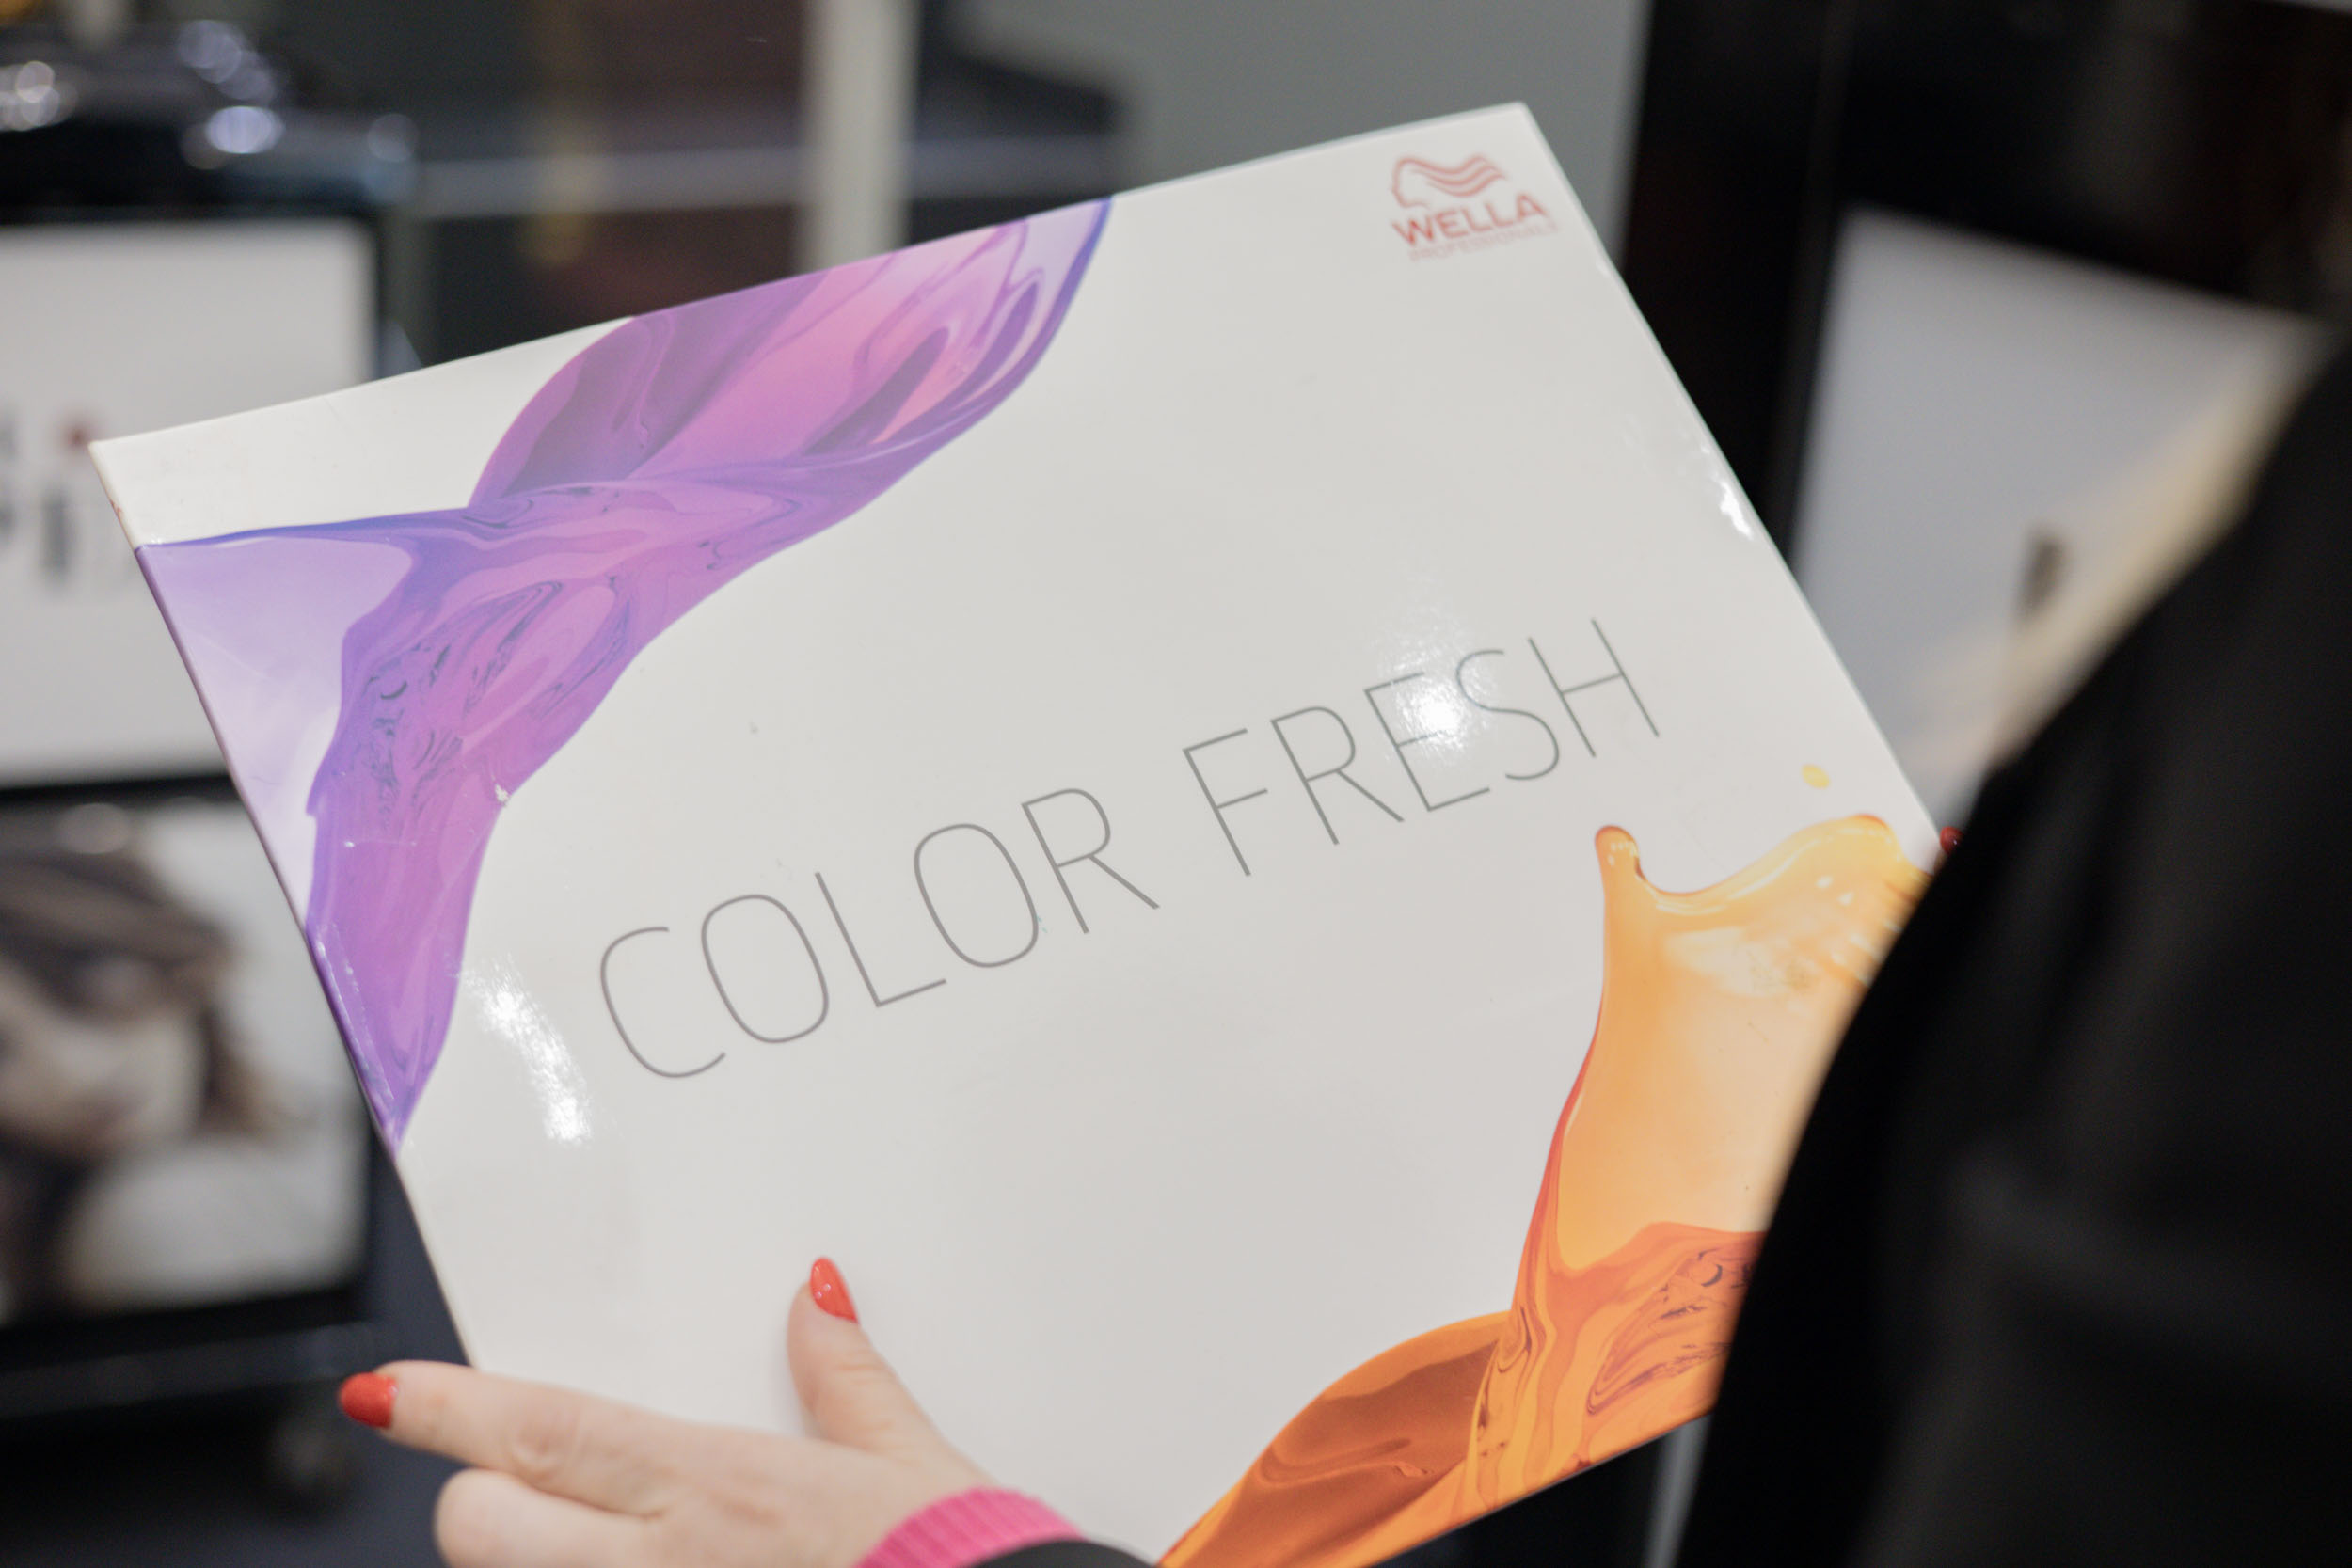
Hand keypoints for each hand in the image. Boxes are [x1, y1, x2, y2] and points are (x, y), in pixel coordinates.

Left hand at [344, 1260, 988, 1567]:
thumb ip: (847, 1380)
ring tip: (594, 1549)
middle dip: (479, 1507)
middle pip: (485, 1529)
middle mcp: (664, 1563)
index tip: (383, 1392)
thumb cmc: (961, 1561)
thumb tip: (813, 1293)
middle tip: (518, 1497)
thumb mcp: (909, 1463)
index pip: (546, 1431)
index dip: (450, 1408)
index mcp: (715, 1485)